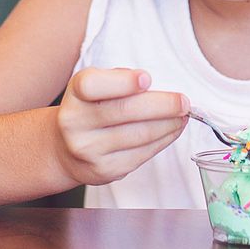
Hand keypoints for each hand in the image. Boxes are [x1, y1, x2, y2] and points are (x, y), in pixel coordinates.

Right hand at [55, 67, 189, 186]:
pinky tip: (172, 130)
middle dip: (162, 106)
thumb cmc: (91, 109)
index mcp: (75, 94)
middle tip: (184, 102)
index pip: (92, 85)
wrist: (66, 149)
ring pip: (139, 135)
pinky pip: (142, 154)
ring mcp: (89, 149)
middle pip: (125, 111)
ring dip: (168, 125)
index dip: (122, 82)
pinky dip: (163, 140)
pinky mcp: (104, 169)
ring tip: (182, 116)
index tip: (147, 79)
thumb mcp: (96, 86)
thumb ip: (119, 80)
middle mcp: (75, 122)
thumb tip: (155, 88)